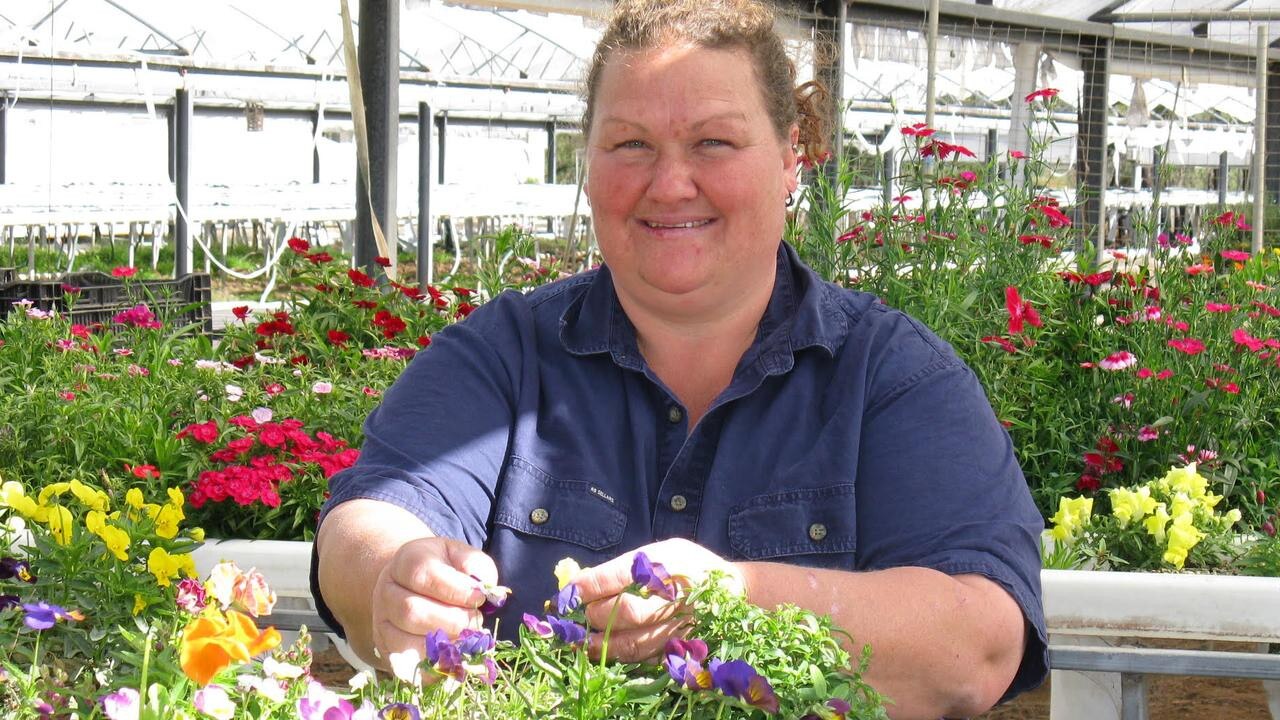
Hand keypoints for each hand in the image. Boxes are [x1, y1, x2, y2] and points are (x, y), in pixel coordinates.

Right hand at [370, 537, 496, 670]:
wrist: (411, 585)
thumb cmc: (444, 569)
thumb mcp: (460, 556)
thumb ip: (475, 565)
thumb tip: (484, 588)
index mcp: (406, 561)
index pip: (423, 575)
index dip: (455, 589)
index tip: (479, 598)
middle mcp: (386, 592)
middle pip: (412, 611)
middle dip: (453, 621)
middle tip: (476, 621)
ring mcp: (382, 624)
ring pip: (406, 642)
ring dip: (444, 645)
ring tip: (466, 639)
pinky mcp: (388, 651)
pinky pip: (407, 668)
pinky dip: (434, 668)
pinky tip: (454, 658)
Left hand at [572, 538, 744, 662]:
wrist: (734, 590)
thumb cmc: (689, 566)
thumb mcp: (662, 552)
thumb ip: (626, 565)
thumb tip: (584, 580)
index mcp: (669, 563)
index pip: (621, 576)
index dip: (590, 585)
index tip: (568, 592)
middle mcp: (676, 596)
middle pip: (627, 611)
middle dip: (596, 614)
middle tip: (580, 613)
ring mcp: (681, 626)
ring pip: (635, 642)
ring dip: (602, 642)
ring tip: (581, 639)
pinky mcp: (682, 648)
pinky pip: (647, 658)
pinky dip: (621, 655)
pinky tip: (604, 650)